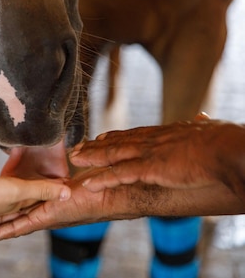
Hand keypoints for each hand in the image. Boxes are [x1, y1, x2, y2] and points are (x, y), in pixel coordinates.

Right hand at [0, 168, 128, 241]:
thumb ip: (49, 166)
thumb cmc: (92, 185)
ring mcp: (41, 215)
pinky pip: (21, 226)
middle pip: (10, 218)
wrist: (109, 195)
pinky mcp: (45, 217)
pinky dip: (6, 231)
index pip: (18, 209)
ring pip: (12, 224)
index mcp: (43, 202)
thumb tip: (42, 155)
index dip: (2, 212)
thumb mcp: (63, 169)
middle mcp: (39, 210)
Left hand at [69, 114, 244, 191]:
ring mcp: (149, 153)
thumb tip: (202, 117)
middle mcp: (152, 140)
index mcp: (165, 132)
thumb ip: (200, 126)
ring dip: (91, 158)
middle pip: (117, 142)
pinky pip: (120, 175)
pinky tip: (88, 184)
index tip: (101, 137)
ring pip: (112, 155)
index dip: (116, 136)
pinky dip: (103, 179)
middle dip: (95, 146)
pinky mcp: (150, 168)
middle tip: (77, 148)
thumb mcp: (209, 130)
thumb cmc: (224, 140)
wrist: (227, 150)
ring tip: (75, 160)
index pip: (135, 134)